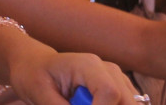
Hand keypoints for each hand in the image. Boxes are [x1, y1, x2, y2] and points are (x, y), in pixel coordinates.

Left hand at [7, 39, 141, 104]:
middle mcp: (108, 69)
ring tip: (78, 103)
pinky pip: (125, 104)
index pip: (109, 91)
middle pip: (126, 101)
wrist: (35, 65)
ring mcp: (117, 78)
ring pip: (131, 104)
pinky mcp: (120, 89)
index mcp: (87, 65)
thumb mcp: (40, 95)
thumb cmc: (34, 76)